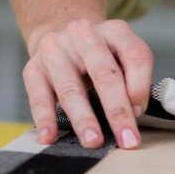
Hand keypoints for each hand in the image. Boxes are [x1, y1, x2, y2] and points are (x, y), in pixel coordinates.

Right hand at [23, 18, 152, 148]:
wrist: (63, 33)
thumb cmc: (104, 55)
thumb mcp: (125, 57)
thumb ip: (134, 80)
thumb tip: (132, 112)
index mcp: (116, 31)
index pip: (135, 55)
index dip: (140, 87)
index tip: (140, 113)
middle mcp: (85, 35)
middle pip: (104, 75)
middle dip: (118, 112)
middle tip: (127, 140)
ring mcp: (56, 49)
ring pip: (71, 88)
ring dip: (84, 119)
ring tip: (93, 141)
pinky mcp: (34, 66)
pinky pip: (39, 95)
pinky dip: (44, 118)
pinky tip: (49, 137)